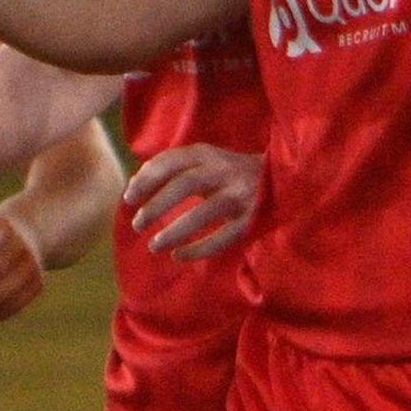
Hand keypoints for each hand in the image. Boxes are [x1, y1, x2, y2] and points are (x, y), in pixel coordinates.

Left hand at [126, 143, 259, 258]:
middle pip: (185, 184)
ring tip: (154, 245)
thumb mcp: (203, 161)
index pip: (171, 161)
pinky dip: (200, 249)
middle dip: (157, 206)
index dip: (147, 179)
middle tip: (137, 224)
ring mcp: (241, 194)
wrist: (281, 177)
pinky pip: (224, 236)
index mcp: (207, 154)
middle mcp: (224, 170)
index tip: (128, 198)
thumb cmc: (229, 172)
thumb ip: (173, 168)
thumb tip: (135, 184)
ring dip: (175, 231)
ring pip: (204, 213)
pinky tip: (179, 256)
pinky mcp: (253, 218)